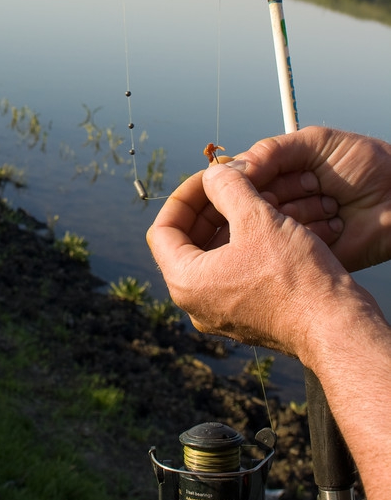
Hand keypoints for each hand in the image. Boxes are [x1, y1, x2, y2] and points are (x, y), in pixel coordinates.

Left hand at [146, 160, 374, 362]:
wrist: (337, 326)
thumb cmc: (296, 277)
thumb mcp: (257, 218)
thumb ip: (227, 187)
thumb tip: (212, 173)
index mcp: (186, 282)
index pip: (163, 230)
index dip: (184, 195)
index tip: (209, 176)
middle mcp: (197, 303)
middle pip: (187, 242)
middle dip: (208, 207)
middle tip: (231, 181)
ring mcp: (222, 312)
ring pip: (214, 256)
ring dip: (228, 223)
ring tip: (252, 197)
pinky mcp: (248, 315)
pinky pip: (235, 272)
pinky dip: (245, 244)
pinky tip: (268, 222)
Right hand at [240, 127, 390, 271]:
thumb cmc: (366, 164)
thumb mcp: (317, 142)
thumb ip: (272, 151)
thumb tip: (228, 169)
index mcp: (276, 174)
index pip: (239, 177)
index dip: (248, 177)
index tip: (264, 173)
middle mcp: (278, 203)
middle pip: (247, 203)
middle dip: (282, 191)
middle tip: (315, 184)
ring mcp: (289, 232)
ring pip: (265, 226)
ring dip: (302, 210)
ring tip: (332, 201)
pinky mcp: (304, 257)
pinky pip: (288, 249)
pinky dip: (313, 232)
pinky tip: (337, 222)